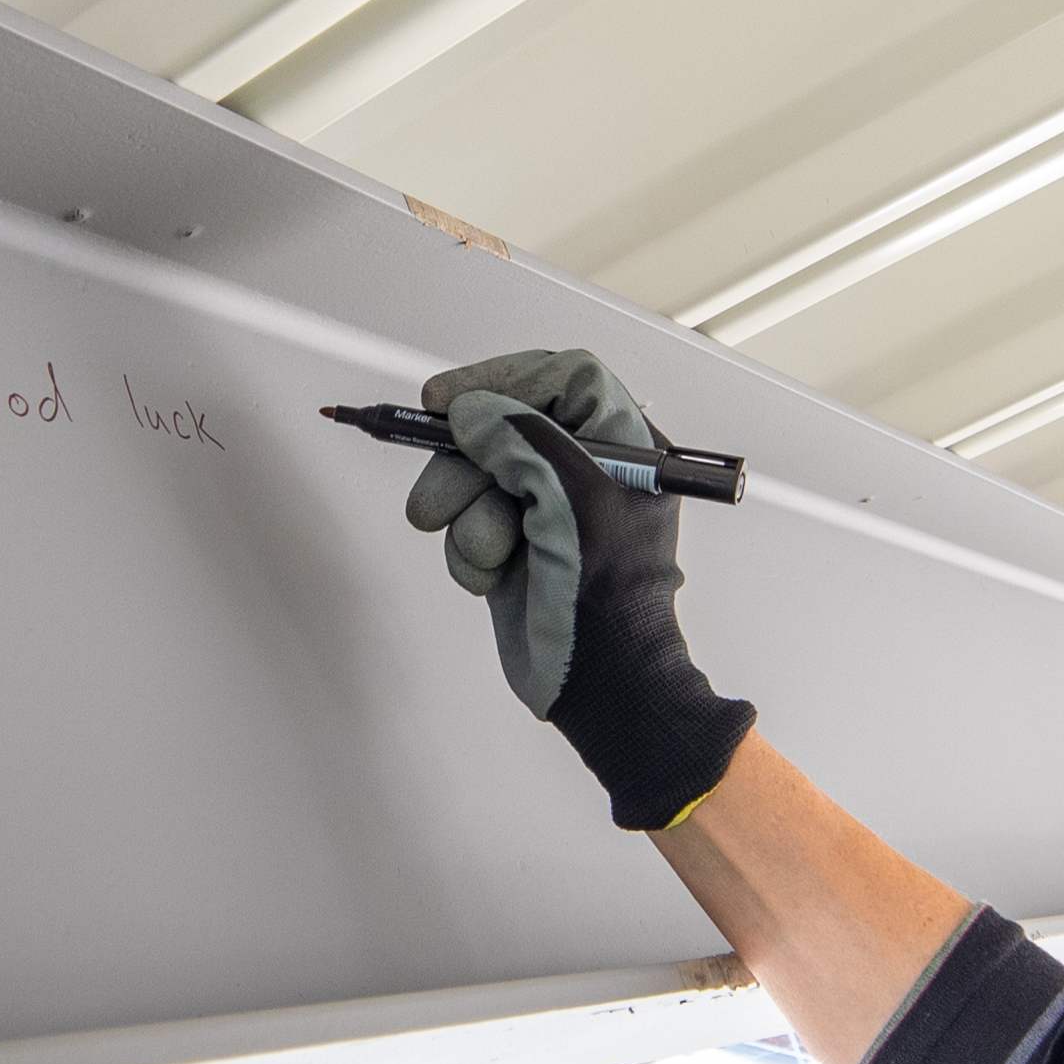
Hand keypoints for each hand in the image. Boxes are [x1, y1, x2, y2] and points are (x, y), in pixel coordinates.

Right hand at [400, 347, 758, 829]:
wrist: (602, 684)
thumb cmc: (608, 596)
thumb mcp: (572, 499)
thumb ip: (520, 441)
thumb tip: (470, 411)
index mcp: (625, 446)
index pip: (561, 380)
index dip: (503, 380)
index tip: (447, 400)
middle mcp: (585, 470)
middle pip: (503, 427)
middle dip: (466, 465)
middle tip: (438, 499)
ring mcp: (546, 509)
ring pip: (475, 478)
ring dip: (467, 517)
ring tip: (486, 555)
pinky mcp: (513, 547)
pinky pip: (466, 525)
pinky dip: (469, 552)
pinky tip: (491, 578)